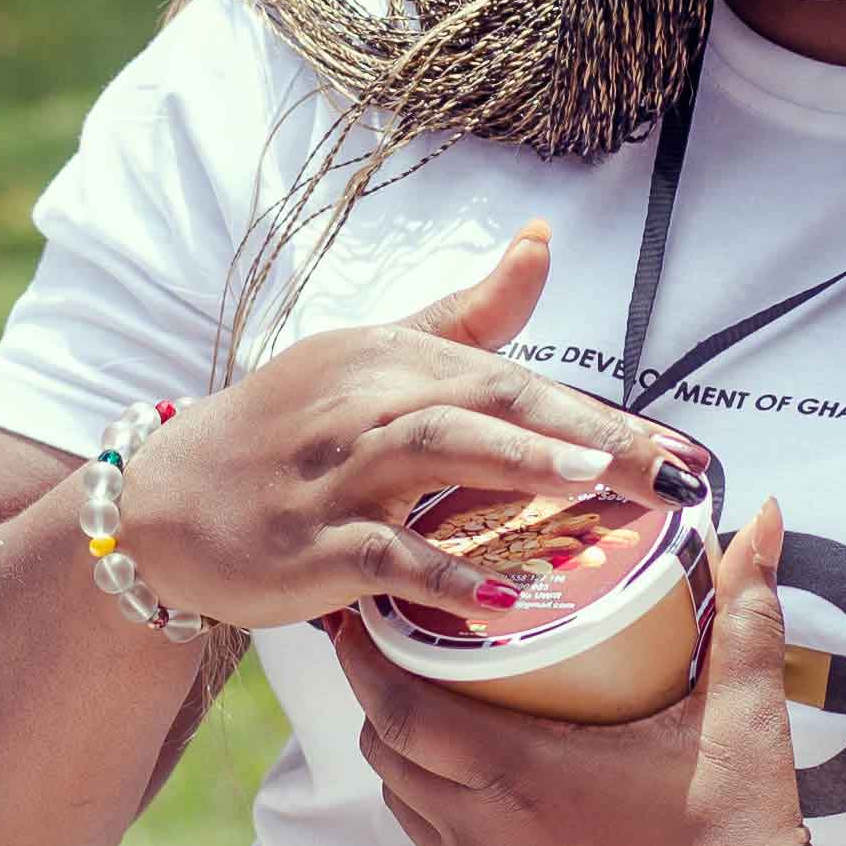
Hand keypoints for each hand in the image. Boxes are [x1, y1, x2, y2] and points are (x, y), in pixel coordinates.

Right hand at [108, 221, 656, 633]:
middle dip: (584, 431)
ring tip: (591, 482)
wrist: (164, 503)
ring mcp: (333, 475)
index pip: (509, 372)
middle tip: (670, 471)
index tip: (681, 450)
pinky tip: (508, 602)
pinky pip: (384, 557)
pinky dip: (446, 578)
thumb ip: (465, 315)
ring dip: (516, 466)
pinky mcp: (309, 547)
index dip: (600, 408)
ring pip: (433, 454)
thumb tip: (542, 243)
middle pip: (485, 400)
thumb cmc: (285, 431)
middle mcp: (363, 403)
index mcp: (387, 358)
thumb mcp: (369, 357)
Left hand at [335, 499, 829, 845]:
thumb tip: (758, 518)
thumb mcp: (748, 724)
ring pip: (406, 805)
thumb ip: (746, 611)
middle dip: (377, 695)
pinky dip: (433, 802)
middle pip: (389, 754)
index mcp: (528, 783)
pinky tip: (471, 773)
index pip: (405, 713)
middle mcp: (491, 838)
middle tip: (392, 639)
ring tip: (424, 697)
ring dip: (402, 751)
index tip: (361, 612)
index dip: (367, 660)